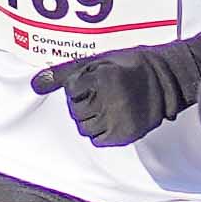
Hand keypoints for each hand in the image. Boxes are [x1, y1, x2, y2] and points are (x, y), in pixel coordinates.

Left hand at [51, 45, 195, 149]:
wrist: (165, 78)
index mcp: (104, 78)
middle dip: (82, 103)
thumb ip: (64, 73)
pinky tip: (111, 117)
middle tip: (100, 93)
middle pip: (76, 111)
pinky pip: (98, 140)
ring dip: (90, 118)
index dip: (79, 86)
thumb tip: (35, 85)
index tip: (92, 81)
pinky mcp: (126, 134)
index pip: (71, 91)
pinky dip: (100, 131)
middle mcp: (112, 101)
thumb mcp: (96, 61)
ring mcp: (120, 119)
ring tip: (106, 105)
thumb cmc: (128, 66)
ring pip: (85, 127)